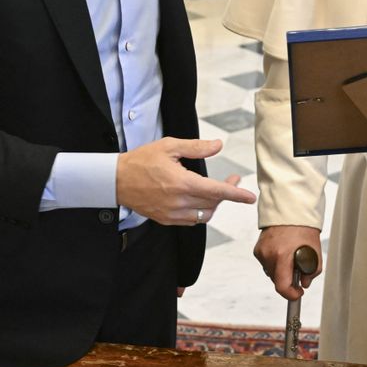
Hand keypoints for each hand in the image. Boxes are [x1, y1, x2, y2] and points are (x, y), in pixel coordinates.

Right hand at [115, 137, 255, 224]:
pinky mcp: (165, 220)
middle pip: (213, 203)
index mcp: (182, 183)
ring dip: (214, 204)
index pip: (216, 192)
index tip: (250, 197)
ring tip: (216, 190)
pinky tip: (199, 200)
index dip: (236, 194)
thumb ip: (196, 147)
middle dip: (227, 193)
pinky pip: (191, 221)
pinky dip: (200, 212)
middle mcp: (179, 202)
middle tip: (231, 179)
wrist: (116, 180)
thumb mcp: (169, 146)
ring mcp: (172, 214)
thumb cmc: (141, 160)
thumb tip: (218, 145)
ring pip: (204, 215)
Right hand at [254, 225, 322, 300]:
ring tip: (290, 258)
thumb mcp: (315, 251)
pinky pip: (266, 264)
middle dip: (288, 280)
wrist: (290, 210)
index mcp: (283, 255)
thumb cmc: (304, 228)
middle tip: (298, 271)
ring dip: (281, 271)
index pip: (282, 286)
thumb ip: (312, 272)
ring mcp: (262, 251)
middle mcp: (269, 254)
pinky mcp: (257, 249)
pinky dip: (275, 263)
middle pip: (277, 280)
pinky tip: (282, 252)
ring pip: (271, 273)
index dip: (291, 294)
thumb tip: (304, 283)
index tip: (298, 293)